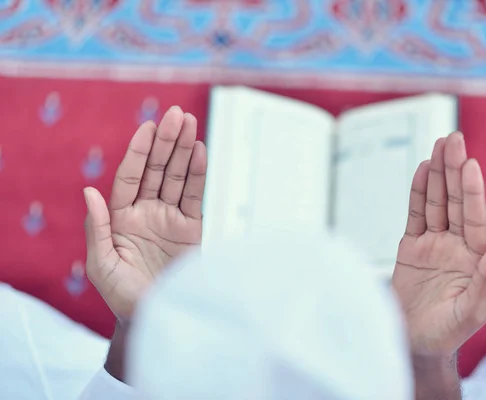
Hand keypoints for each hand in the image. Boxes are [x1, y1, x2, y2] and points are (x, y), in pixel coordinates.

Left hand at [84, 106, 206, 320]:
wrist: (159, 317)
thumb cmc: (125, 296)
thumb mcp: (102, 266)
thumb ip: (96, 228)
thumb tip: (89, 191)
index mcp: (121, 218)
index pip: (131, 177)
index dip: (139, 152)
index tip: (149, 127)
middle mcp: (147, 213)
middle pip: (157, 170)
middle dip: (166, 142)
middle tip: (177, 115)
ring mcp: (172, 219)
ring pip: (178, 178)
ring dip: (184, 151)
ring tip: (191, 124)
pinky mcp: (194, 229)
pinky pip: (197, 197)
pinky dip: (200, 175)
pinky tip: (201, 153)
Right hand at [392, 132, 485, 357]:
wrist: (415, 342)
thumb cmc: (447, 332)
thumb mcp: (471, 311)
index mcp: (474, 257)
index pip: (473, 217)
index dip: (470, 191)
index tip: (469, 164)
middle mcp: (455, 244)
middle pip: (454, 201)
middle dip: (453, 170)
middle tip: (452, 139)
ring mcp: (432, 244)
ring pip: (434, 202)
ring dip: (436, 174)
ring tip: (438, 145)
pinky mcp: (410, 248)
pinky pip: (414, 215)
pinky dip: (416, 193)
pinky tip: (420, 171)